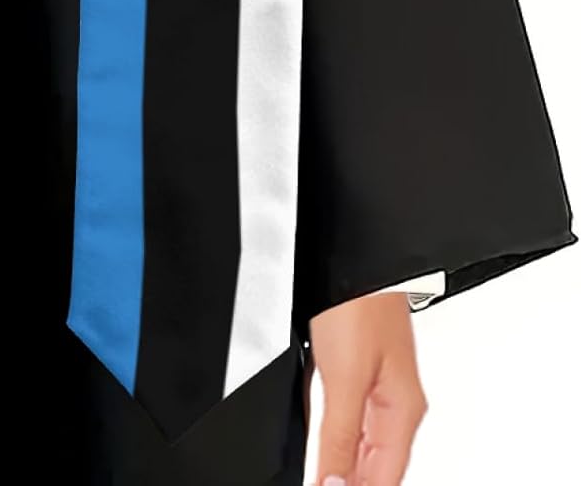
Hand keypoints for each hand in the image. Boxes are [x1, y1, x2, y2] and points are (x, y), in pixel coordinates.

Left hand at [306, 291, 427, 485]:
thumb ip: (340, 435)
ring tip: (324, 480)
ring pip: (362, 441)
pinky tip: (320, 443)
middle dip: (351, 483)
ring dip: (344, 465)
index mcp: (402, 409)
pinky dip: (335, 436)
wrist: (351, 258)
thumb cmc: (358, 305)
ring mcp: (376, 380)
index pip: (385, 477)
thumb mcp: (345, 379)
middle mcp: (394, 400)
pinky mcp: (356, 362)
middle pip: (377, 464)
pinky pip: (348, 414)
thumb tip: (336, 484)